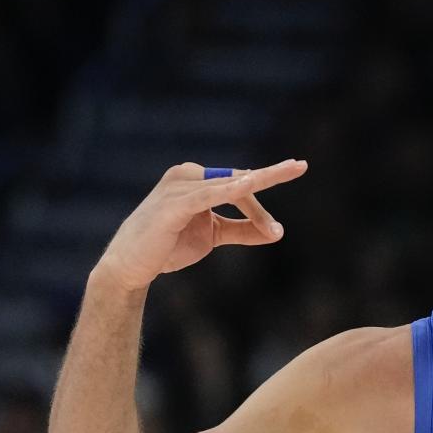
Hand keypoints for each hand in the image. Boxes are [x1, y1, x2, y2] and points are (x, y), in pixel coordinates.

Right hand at [95, 158, 307, 290]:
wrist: (131, 266)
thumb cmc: (169, 245)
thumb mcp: (214, 235)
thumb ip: (243, 230)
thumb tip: (277, 232)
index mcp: (198, 180)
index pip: (239, 184)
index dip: (260, 206)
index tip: (278, 228)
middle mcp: (188, 175)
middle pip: (238, 182)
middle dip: (263, 202)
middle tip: (301, 167)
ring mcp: (179, 187)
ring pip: (228, 188)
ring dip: (256, 204)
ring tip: (281, 193)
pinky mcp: (172, 204)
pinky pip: (206, 195)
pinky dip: (227, 190)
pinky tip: (248, 185)